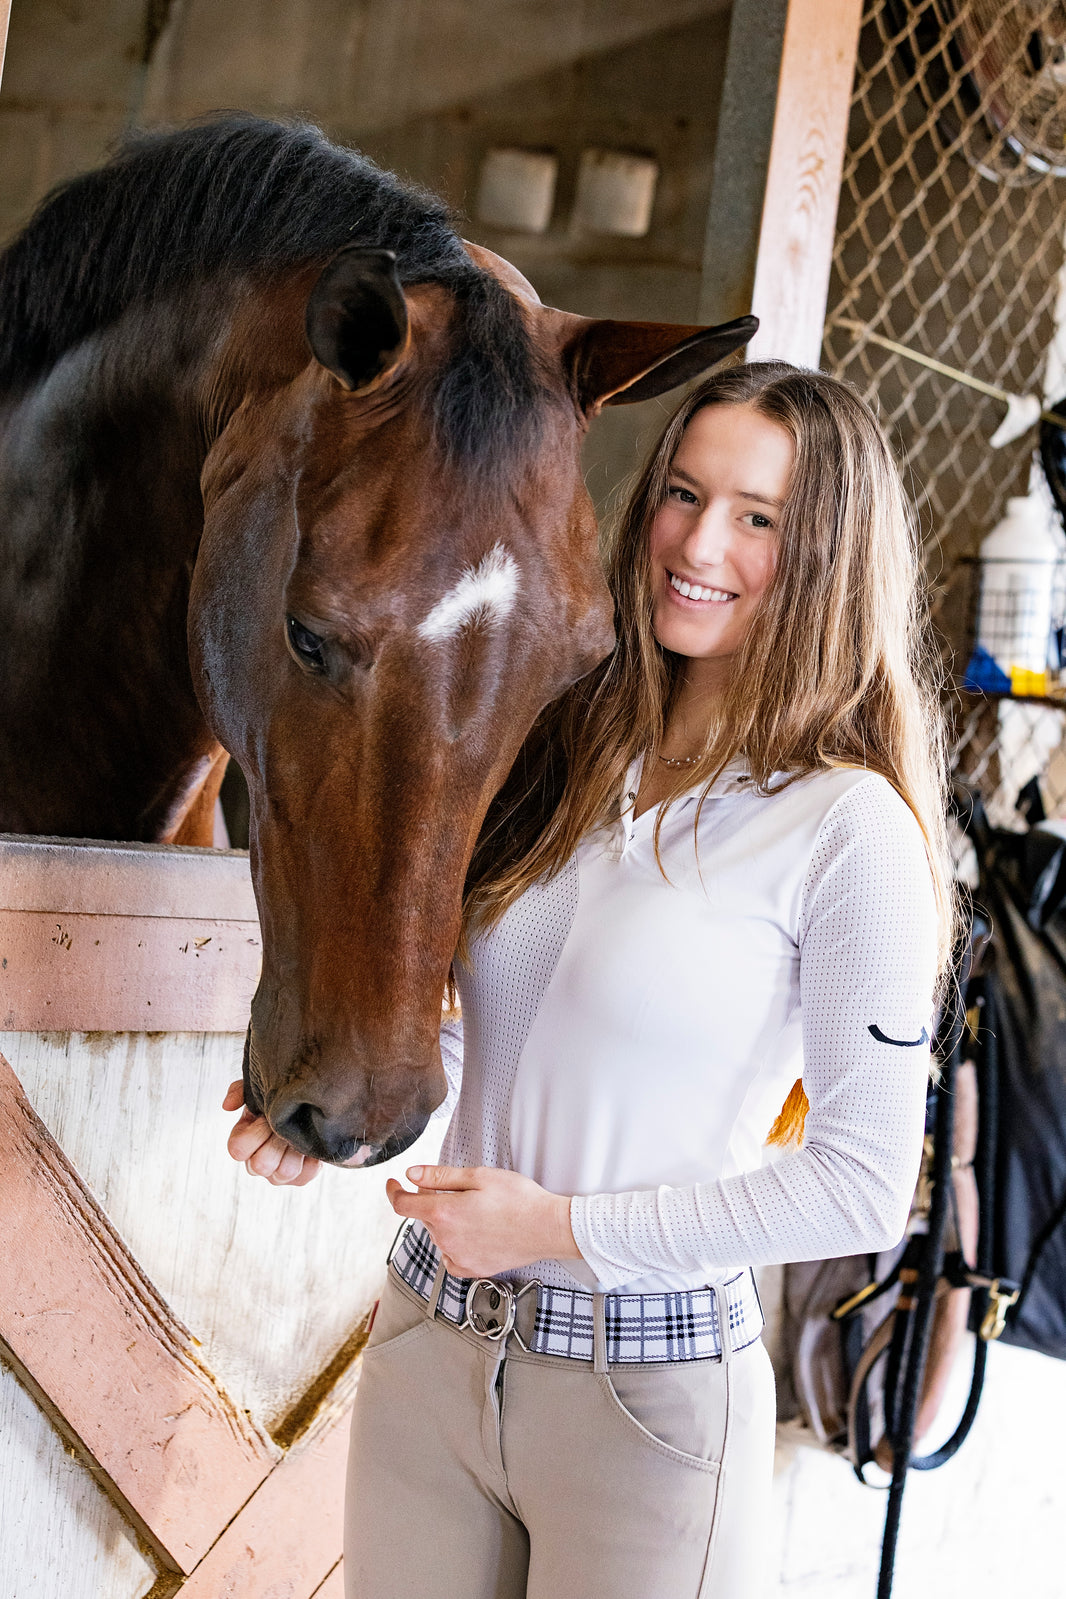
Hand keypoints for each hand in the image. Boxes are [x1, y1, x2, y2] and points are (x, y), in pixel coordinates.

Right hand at [223, 1080, 321, 1185]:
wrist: (309, 1107)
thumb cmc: (278, 1100)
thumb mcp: (259, 1089)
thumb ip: (241, 1090)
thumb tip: (227, 1106)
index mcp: (242, 1142)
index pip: (237, 1150)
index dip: (255, 1133)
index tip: (268, 1116)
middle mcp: (256, 1162)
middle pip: (261, 1165)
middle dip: (278, 1140)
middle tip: (289, 1124)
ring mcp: (277, 1174)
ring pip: (285, 1172)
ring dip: (296, 1148)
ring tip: (303, 1132)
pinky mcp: (300, 1178)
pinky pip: (307, 1174)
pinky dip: (313, 1156)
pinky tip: (313, 1142)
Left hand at [386, 1164, 577, 1276]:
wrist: (547, 1228)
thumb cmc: (518, 1199)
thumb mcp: (478, 1176)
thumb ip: (439, 1177)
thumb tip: (411, 1175)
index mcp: (444, 1213)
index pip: (403, 1205)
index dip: (394, 1191)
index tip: (394, 1183)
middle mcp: (446, 1240)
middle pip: (425, 1217)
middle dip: (433, 1201)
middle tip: (463, 1190)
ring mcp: (458, 1258)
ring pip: (439, 1235)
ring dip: (447, 1221)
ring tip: (478, 1210)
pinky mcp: (471, 1270)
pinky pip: (451, 1255)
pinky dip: (456, 1242)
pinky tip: (476, 1233)